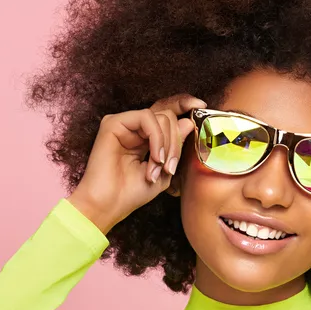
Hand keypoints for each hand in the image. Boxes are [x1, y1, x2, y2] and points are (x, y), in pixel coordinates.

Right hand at [67, 93, 206, 232]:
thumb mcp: (165, 171)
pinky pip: (147, 117)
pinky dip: (157, 137)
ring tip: (160, 167)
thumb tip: (187, 121)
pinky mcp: (113, 122)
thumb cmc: (132, 193)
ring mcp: (124, 124)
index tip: (201, 104)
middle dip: (177, 142)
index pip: (167, 114)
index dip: (184, 104)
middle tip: (170, 167)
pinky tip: (155, 157)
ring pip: (161, 116)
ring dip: (167, 143)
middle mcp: (134, 127)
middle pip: (168, 115)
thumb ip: (176, 146)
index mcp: (145, 137)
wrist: (109, 205)